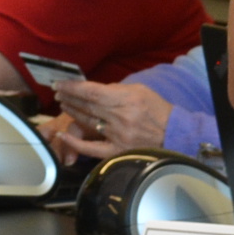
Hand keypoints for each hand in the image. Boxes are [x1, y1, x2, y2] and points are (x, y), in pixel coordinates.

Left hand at [53, 79, 172, 158]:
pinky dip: (76, 143)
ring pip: (87, 122)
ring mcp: (117, 136)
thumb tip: (94, 91)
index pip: (92, 92)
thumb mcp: (140, 90)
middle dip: (69, 97)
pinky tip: (64, 135)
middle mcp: (120, 118)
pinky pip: (91, 148)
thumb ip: (116, 89)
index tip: (60, 83)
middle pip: (86, 106)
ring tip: (63, 104)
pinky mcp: (117, 151)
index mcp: (126, 100)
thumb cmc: (157, 110)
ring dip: (72, 112)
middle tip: (58, 92)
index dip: (73, 87)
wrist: (174, 134)